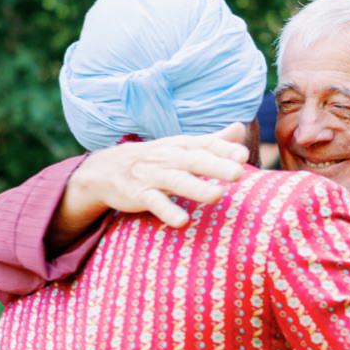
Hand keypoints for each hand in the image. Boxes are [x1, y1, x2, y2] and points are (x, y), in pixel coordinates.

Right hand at [58, 133, 248, 239]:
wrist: (105, 169)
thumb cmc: (153, 159)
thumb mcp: (180, 146)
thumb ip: (212, 140)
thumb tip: (240, 128)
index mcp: (181, 145)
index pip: (205, 144)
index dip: (224, 149)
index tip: (243, 155)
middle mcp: (168, 158)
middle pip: (195, 160)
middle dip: (216, 166)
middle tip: (239, 173)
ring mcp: (153, 176)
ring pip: (176, 181)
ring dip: (197, 188)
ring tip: (217, 196)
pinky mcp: (138, 195)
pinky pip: (154, 203)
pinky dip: (167, 212)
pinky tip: (182, 221)